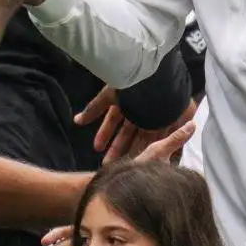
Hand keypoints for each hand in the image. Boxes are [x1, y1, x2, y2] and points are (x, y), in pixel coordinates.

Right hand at [77, 91, 197, 163]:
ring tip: (124, 167)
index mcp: (126, 101)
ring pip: (142, 138)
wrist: (159, 78)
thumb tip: (76, 121)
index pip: (113, 120)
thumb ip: (93, 109)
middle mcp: (140, 109)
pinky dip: (155, 149)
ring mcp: (154, 116)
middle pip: (127, 132)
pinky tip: (148, 162)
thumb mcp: (109, 96)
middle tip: (107, 164)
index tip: (96, 148)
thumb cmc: (132, 84)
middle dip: (117, 148)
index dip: (104, 134)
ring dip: (133, 152)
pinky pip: (160, 138)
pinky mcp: (169, 121)